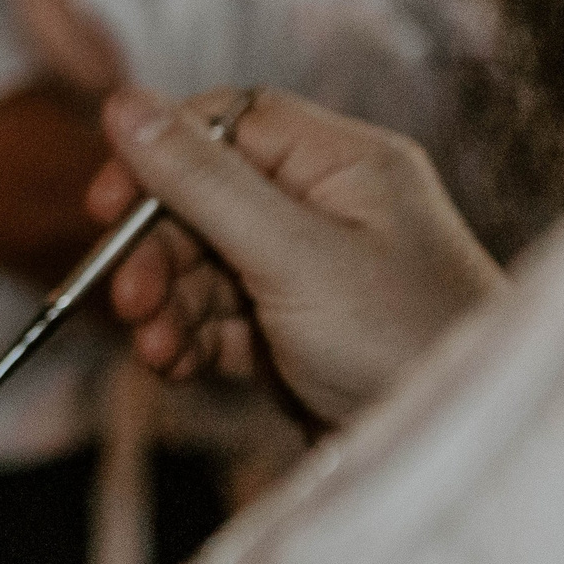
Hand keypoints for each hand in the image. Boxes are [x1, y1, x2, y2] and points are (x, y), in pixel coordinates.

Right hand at [89, 87, 505, 428]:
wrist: (454, 460)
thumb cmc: (404, 345)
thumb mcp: (291, 255)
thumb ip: (201, 180)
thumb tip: (122, 102)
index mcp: (345, 166)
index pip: (229, 124)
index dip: (160, 156)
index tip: (109, 206)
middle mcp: (330, 209)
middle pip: (204, 199)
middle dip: (158, 252)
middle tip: (131, 301)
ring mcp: (312, 274)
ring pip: (204, 263)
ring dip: (168, 303)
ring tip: (158, 349)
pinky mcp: (297, 332)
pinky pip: (221, 316)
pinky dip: (191, 338)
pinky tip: (180, 366)